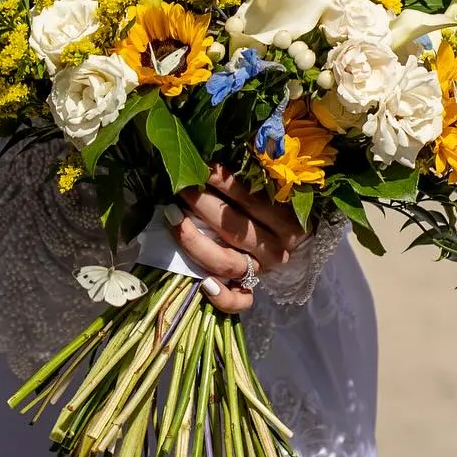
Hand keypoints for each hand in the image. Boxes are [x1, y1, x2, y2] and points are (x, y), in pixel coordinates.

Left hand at [165, 166, 310, 314]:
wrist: (282, 237)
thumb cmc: (266, 203)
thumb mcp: (266, 188)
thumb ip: (248, 176)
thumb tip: (209, 155)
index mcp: (285, 220)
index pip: (253, 200)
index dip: (224, 183)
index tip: (201, 167)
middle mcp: (275, 249)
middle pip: (235, 229)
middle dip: (202, 206)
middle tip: (180, 188)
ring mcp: (260, 271)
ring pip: (227, 262)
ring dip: (195, 241)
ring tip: (171, 217)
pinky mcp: (250, 290)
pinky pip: (239, 300)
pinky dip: (223, 296)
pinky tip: (204, 284)